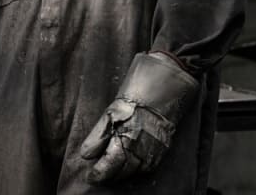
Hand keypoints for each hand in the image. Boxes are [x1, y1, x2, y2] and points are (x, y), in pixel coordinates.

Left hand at [78, 52, 198, 183]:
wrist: (169, 80)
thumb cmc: (138, 89)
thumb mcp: (113, 108)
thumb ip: (99, 134)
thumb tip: (86, 154)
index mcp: (126, 134)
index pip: (109, 163)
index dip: (98, 173)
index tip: (90, 176)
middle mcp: (141, 144)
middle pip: (122, 170)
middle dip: (108, 175)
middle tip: (98, 176)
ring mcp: (155, 147)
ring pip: (136, 170)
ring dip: (122, 174)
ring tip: (111, 174)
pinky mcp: (165, 145)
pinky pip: (150, 165)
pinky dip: (138, 169)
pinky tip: (131, 166)